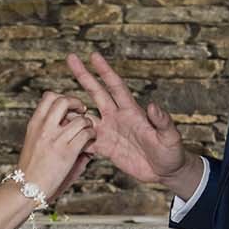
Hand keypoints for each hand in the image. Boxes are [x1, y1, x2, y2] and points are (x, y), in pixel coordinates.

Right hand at [17, 92, 93, 198]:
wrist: (26, 188)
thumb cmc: (31, 168)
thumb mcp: (33, 141)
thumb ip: (49, 129)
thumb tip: (68, 121)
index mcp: (35, 124)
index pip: (49, 97)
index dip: (62, 98)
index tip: (68, 108)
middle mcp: (44, 128)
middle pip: (63, 101)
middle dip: (76, 103)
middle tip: (81, 112)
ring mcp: (56, 140)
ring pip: (80, 119)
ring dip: (88, 123)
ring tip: (87, 131)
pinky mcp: (67, 153)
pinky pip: (86, 135)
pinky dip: (91, 136)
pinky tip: (89, 143)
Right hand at [66, 52, 190, 188]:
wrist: (165, 171)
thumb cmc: (171, 152)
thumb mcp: (170, 137)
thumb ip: (162, 122)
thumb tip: (154, 105)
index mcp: (132, 111)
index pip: (115, 86)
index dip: (105, 71)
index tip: (94, 56)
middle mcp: (118, 117)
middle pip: (97, 93)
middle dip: (84, 75)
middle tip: (71, 58)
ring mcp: (110, 132)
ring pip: (86, 116)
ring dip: (73, 108)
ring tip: (56, 100)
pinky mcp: (106, 148)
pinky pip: (85, 140)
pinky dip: (74, 136)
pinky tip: (60, 132)